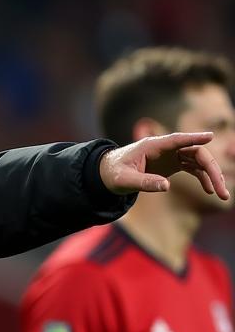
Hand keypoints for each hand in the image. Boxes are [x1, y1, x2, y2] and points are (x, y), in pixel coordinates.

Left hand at [99, 132, 229, 198]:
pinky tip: (210, 190)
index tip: (210, 136)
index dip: (193, 138)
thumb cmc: (113, 173)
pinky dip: (203, 178)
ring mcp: (172, 155)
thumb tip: (166, 187)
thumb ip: (143, 182)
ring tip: (222, 194)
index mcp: (153, 146)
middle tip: (222, 189)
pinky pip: (194, 168)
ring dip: (212, 175)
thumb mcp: (124, 180)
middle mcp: (167, 148)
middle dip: (212, 169)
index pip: (177, 139)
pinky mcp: (173, 164)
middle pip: (196, 152)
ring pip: (199, 161)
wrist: (108, 173)